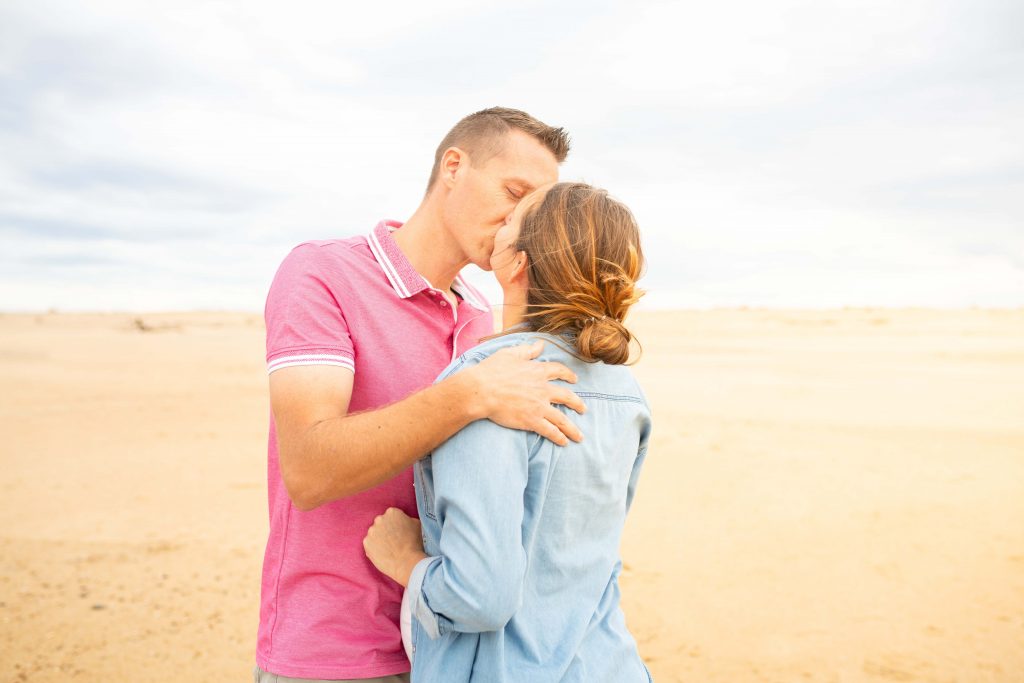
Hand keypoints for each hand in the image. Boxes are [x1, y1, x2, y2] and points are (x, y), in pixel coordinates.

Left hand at [363, 507, 426, 586]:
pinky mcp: (366, 543)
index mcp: (392, 512)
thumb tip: (405, 521)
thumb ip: (407, 519)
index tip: (399, 531)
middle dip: (386, 529)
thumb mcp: (417, 524)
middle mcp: (379, 519)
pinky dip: (374, 548)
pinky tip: (383, 553)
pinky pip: (369, 544)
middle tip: (393, 540)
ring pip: (374, 533)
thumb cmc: (414, 543)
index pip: (391, 515)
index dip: (396, 524)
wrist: (406, 562)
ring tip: (388, 548)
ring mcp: (371, 531)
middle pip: (381, 523)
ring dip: (379, 539)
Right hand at [468, 340, 585, 445]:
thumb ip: (527, 350)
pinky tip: (564, 442)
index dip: (568, 375)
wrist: (481, 390)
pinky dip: (558, 437)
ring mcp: (539, 406)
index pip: (559, 371)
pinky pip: (550, 431)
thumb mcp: (510, 354)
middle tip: (583, 409)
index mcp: (537, 371)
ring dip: (572, 429)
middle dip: (577, 404)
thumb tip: (541, 344)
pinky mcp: (532, 420)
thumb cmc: (491, 371)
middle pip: (567, 396)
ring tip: (579, 436)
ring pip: (562, 419)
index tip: (574, 379)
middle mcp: (543, 389)